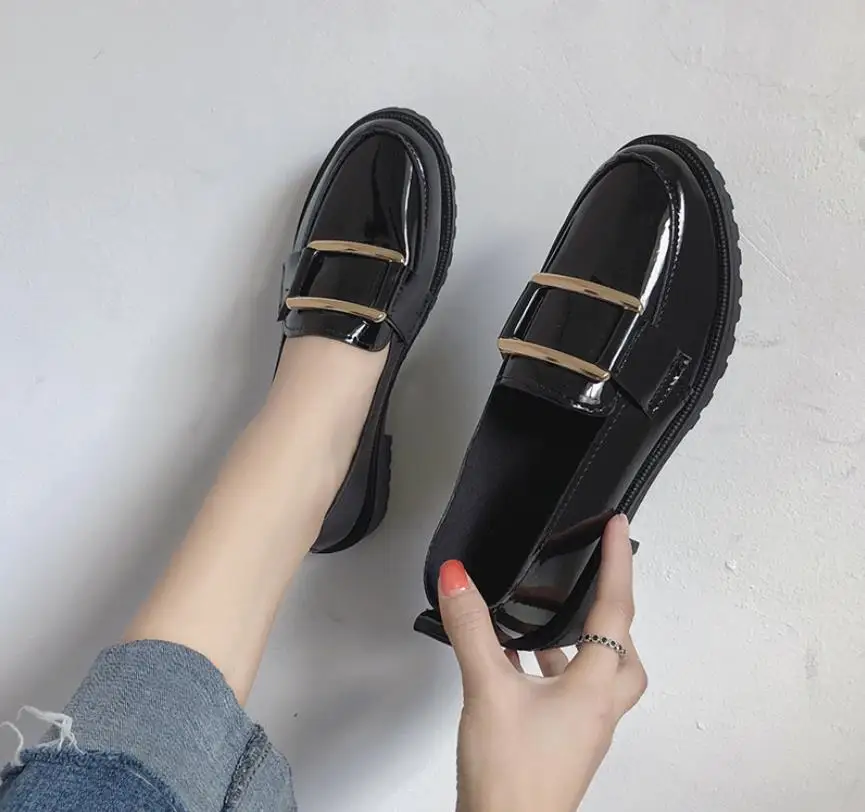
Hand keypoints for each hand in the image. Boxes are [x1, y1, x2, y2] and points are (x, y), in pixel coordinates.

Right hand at [438, 514, 646, 811]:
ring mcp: (581, 728)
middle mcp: (597, 707)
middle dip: (612, 608)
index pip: (615, 610)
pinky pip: (568, 691)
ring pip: (596, 671)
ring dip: (580, 639)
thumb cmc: (513, 779)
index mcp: (594, 688)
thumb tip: (459, 579)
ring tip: (551, 615)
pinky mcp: (561, 741)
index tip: (618, 526)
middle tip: (597, 577)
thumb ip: (472, 630)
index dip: (617, 563)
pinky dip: (552, 667)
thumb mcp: (487, 690)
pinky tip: (518, 664)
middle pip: (621, 647)